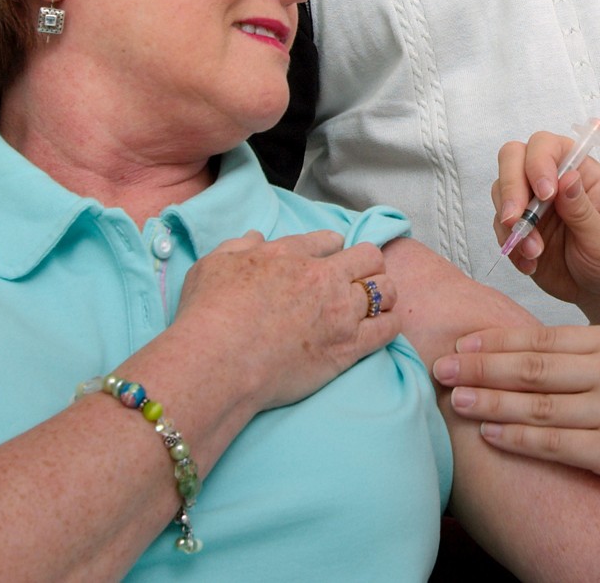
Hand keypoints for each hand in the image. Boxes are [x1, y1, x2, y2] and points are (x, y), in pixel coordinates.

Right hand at [171, 230, 399, 411]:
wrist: (219, 362)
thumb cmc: (208, 314)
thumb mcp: (212, 265)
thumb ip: (238, 246)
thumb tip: (256, 237)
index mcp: (291, 254)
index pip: (330, 239)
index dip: (333, 248)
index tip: (331, 260)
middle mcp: (323, 277)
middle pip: (369, 257)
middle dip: (368, 265)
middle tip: (358, 281)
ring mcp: (340, 312)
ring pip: (386, 290)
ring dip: (383, 293)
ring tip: (375, 304)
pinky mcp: (349, 347)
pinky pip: (389, 327)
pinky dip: (391, 323)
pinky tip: (383, 326)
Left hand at [433, 324, 599, 524]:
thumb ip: (583, 357)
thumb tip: (519, 356)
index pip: (542, 337)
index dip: (495, 341)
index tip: (460, 344)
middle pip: (532, 366)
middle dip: (479, 367)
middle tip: (440, 367)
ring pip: (536, 404)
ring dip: (488, 403)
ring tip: (454, 400)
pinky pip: (554, 443)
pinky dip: (516, 439)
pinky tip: (489, 436)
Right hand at [492, 133, 599, 334]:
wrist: (599, 291)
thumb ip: (582, 208)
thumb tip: (567, 177)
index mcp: (579, 171)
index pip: (547, 146)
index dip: (539, 162)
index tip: (545, 194)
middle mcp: (550, 179)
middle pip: (512, 158)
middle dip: (510, 188)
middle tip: (516, 220)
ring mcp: (530, 202)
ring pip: (500, 191)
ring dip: (512, 224)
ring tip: (534, 252)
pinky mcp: (518, 227)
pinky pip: (500, 227)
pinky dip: (509, 245)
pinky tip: (531, 263)